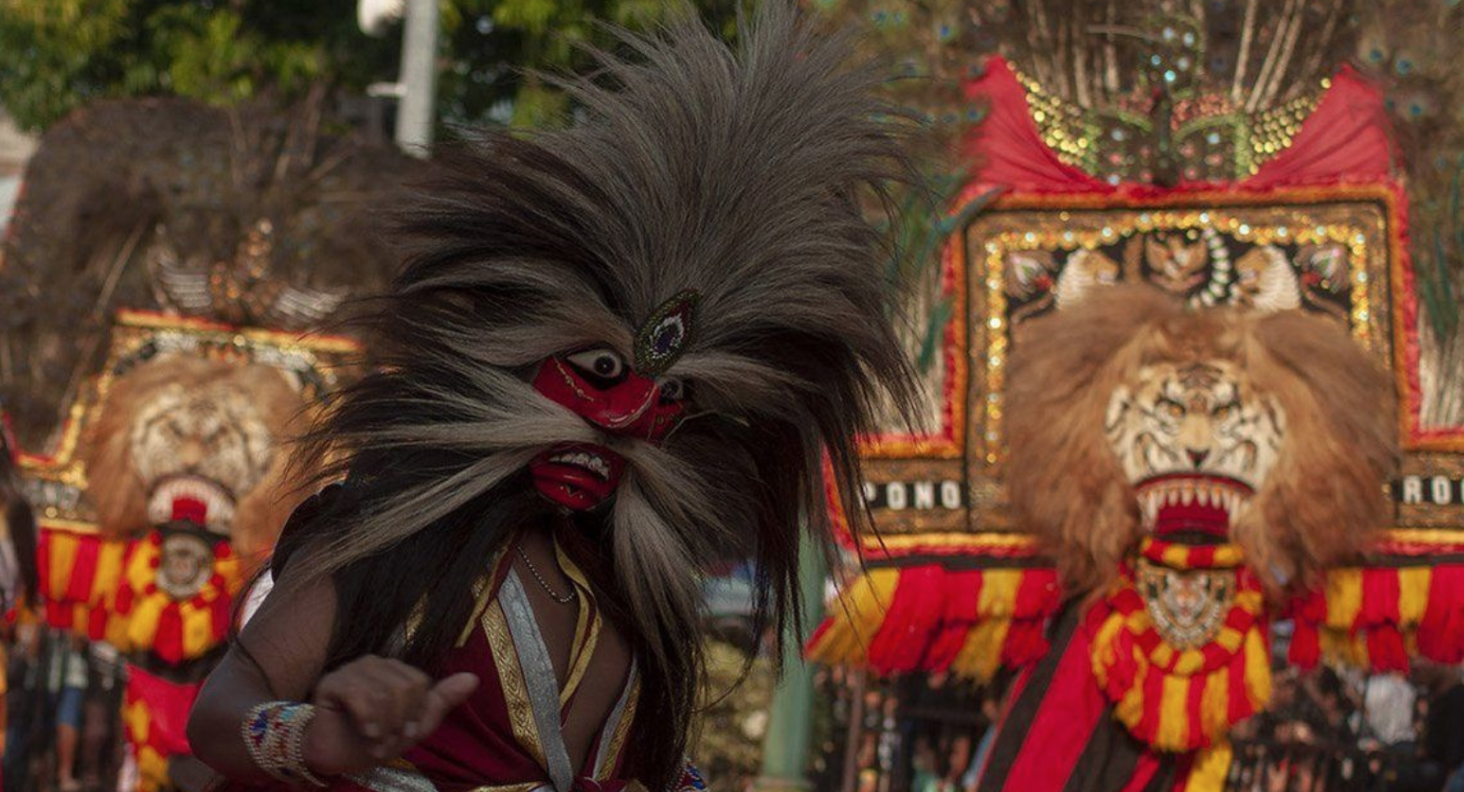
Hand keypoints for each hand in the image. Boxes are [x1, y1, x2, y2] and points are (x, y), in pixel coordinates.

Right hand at [303, 656, 477, 776]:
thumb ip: (442, 700)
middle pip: (405, 687)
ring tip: (374, 740)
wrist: (334, 758)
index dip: (415, 714)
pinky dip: (367, 720)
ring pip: (384, 693)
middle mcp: (375, 663)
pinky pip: (360, 696)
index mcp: (396, 670)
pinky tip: (365, 731)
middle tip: (386, 741)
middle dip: (398, 722)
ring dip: (382, 727)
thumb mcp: (415, 725)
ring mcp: (352, 669)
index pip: (421, 682)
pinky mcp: (331, 682)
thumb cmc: (373, 741)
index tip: (403, 734)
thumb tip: (474, 678)